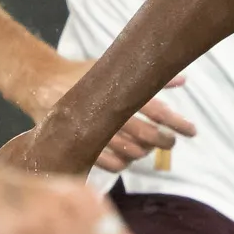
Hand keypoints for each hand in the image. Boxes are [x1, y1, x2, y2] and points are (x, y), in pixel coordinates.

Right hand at [25, 57, 191, 173]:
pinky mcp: (81, 144)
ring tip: (149, 149)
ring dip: (144, 153)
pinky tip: (127, 160)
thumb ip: (145, 77)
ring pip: (129, 151)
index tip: (191, 130)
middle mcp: (108, 111)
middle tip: (172, 141)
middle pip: (146, 133)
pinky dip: (122, 165)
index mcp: (118, 91)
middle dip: (164, 140)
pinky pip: (108, 163)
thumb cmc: (80, 75)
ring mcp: (94, 130)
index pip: (155, 108)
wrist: (41, 84)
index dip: (176, 121)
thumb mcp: (111, 69)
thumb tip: (183, 79)